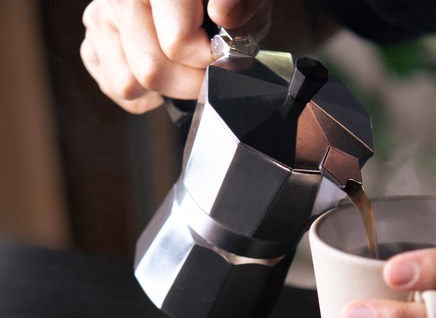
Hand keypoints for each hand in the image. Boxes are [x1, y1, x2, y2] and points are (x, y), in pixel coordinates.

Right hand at [80, 0, 271, 113]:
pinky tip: (165, 70)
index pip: (177, 43)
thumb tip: (224, 12)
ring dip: (166, 89)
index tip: (222, 55)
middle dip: (189, 82)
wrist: (195, 5)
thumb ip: (241, 4)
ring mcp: (100, 19)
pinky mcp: (91, 43)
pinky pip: (116, 88)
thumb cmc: (224, 1)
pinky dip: (145, 93)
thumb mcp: (247, 0)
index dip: (209, 60)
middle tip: (207, 70)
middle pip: (152, 70)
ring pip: (129, 84)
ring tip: (185, 68)